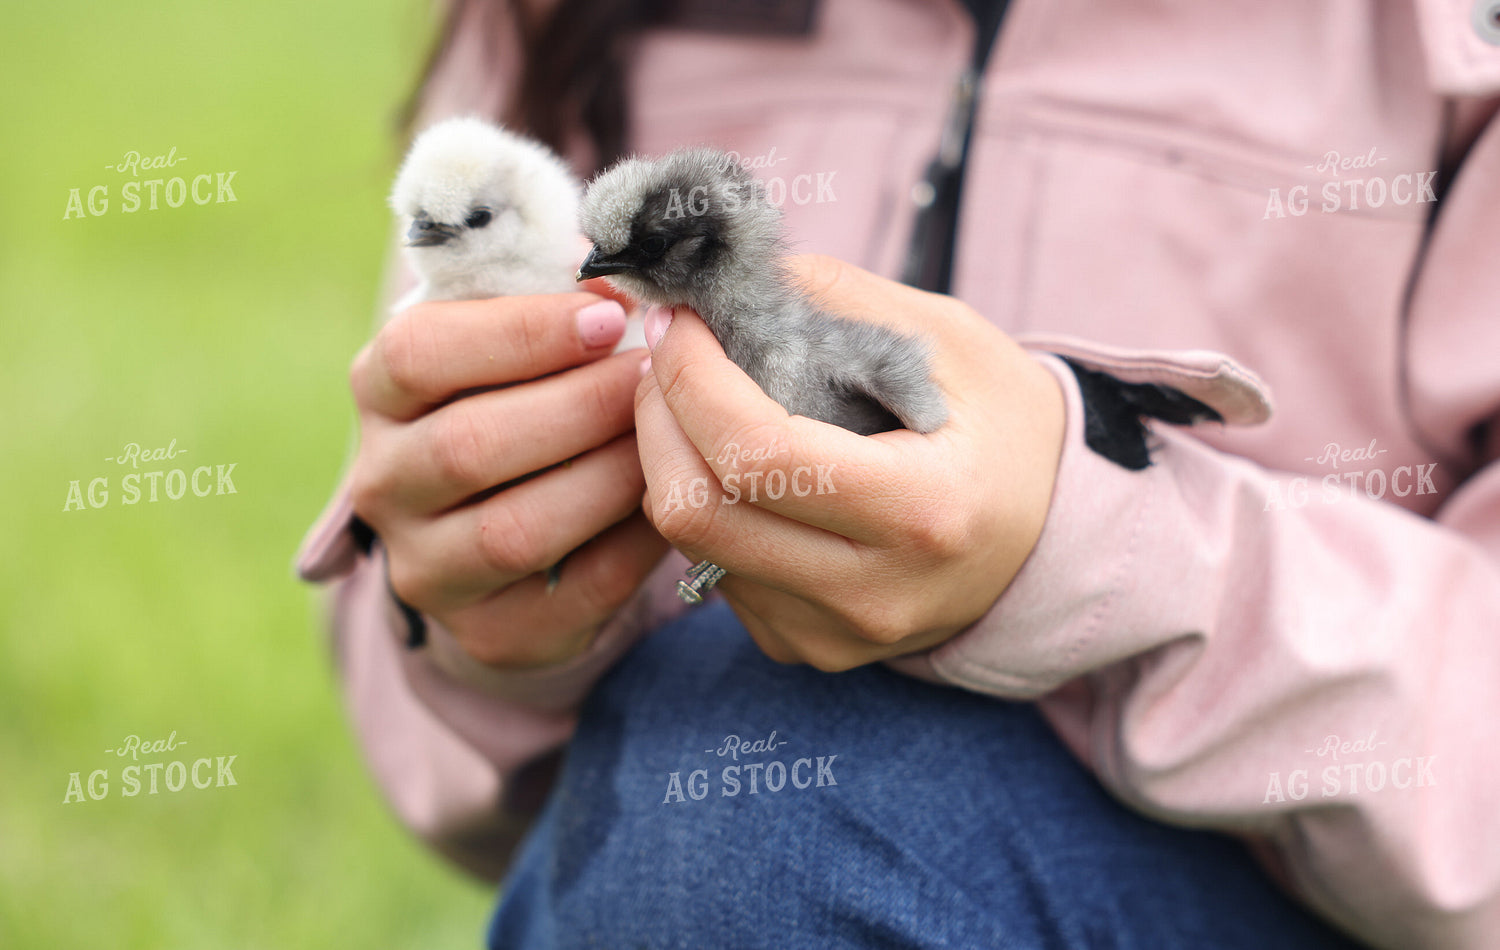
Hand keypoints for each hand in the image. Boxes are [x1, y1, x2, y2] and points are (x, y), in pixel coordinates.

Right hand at [348, 288, 668, 668]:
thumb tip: (623, 270)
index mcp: (381, 394)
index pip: (420, 354)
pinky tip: (671, 500)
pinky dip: (634, 544)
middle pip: (471, 446)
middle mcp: (384, 486)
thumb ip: (551, 303)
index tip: (612, 315)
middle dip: (581, 405)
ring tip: (669, 436)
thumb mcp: (515, 340)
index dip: (521, 332)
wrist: (501, 528)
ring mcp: (427, 570)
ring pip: (516, 530)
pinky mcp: (488, 633)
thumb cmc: (523, 399)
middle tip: (658, 377)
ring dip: (608, 476)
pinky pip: (573, 591)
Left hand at [634, 254, 1064, 671]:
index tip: (680, 322)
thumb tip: (727, 277)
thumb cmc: (1003, 427)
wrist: (1050, 539)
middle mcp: (872, 593)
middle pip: (698, 512)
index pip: (757, 453)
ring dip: (669, 460)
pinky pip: (713, 574)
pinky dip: (705, 508)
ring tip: (694, 400)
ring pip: (690, 547)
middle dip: (657, 418)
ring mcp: (834, 633)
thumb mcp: (949, 341)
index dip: (692, 379)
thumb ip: (839, 299)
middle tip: (668, 355)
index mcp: (922, 513)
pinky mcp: (805, 648)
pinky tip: (733, 467)